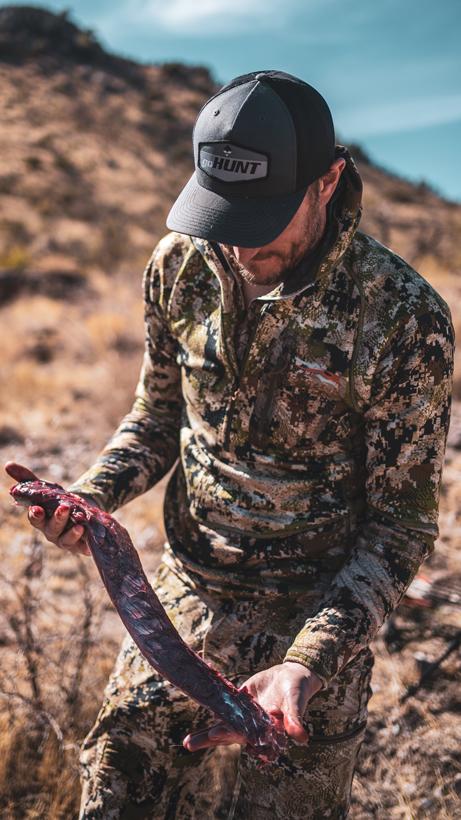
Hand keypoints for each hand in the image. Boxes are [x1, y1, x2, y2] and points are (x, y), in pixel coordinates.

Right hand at [5, 461, 89, 555]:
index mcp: (41, 520)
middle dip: (58, 519)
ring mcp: (66, 540)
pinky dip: (85, 541)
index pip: (35, 519)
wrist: (81, 515)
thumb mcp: (45, 489)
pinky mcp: (80, 545)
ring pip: (67, 539)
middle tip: (64, 508)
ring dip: (72, 533)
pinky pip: (82, 545)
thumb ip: (28, 479)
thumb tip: (8, 465)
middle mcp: (52, 532)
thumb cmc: (57, 502)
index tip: (36, 509)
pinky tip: (89, 533)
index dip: (35, 515)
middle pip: (52, 528)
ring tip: (80, 525)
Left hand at [183, 661, 322, 751]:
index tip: (218, 733)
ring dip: (206, 733)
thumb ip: (294, 719)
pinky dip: (211, 705)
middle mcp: (252, 728)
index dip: (233, 735)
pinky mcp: (239, 701)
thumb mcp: (295, 703)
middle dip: (210, 739)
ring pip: (224, 725)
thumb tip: (301, 738)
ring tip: (187, 742)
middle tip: (189, 744)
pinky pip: (224, 704)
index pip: (247, 738)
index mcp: (265, 732)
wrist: (292, 677)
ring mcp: (244, 716)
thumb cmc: (297, 692)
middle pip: (229, 736)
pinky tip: (196, 709)